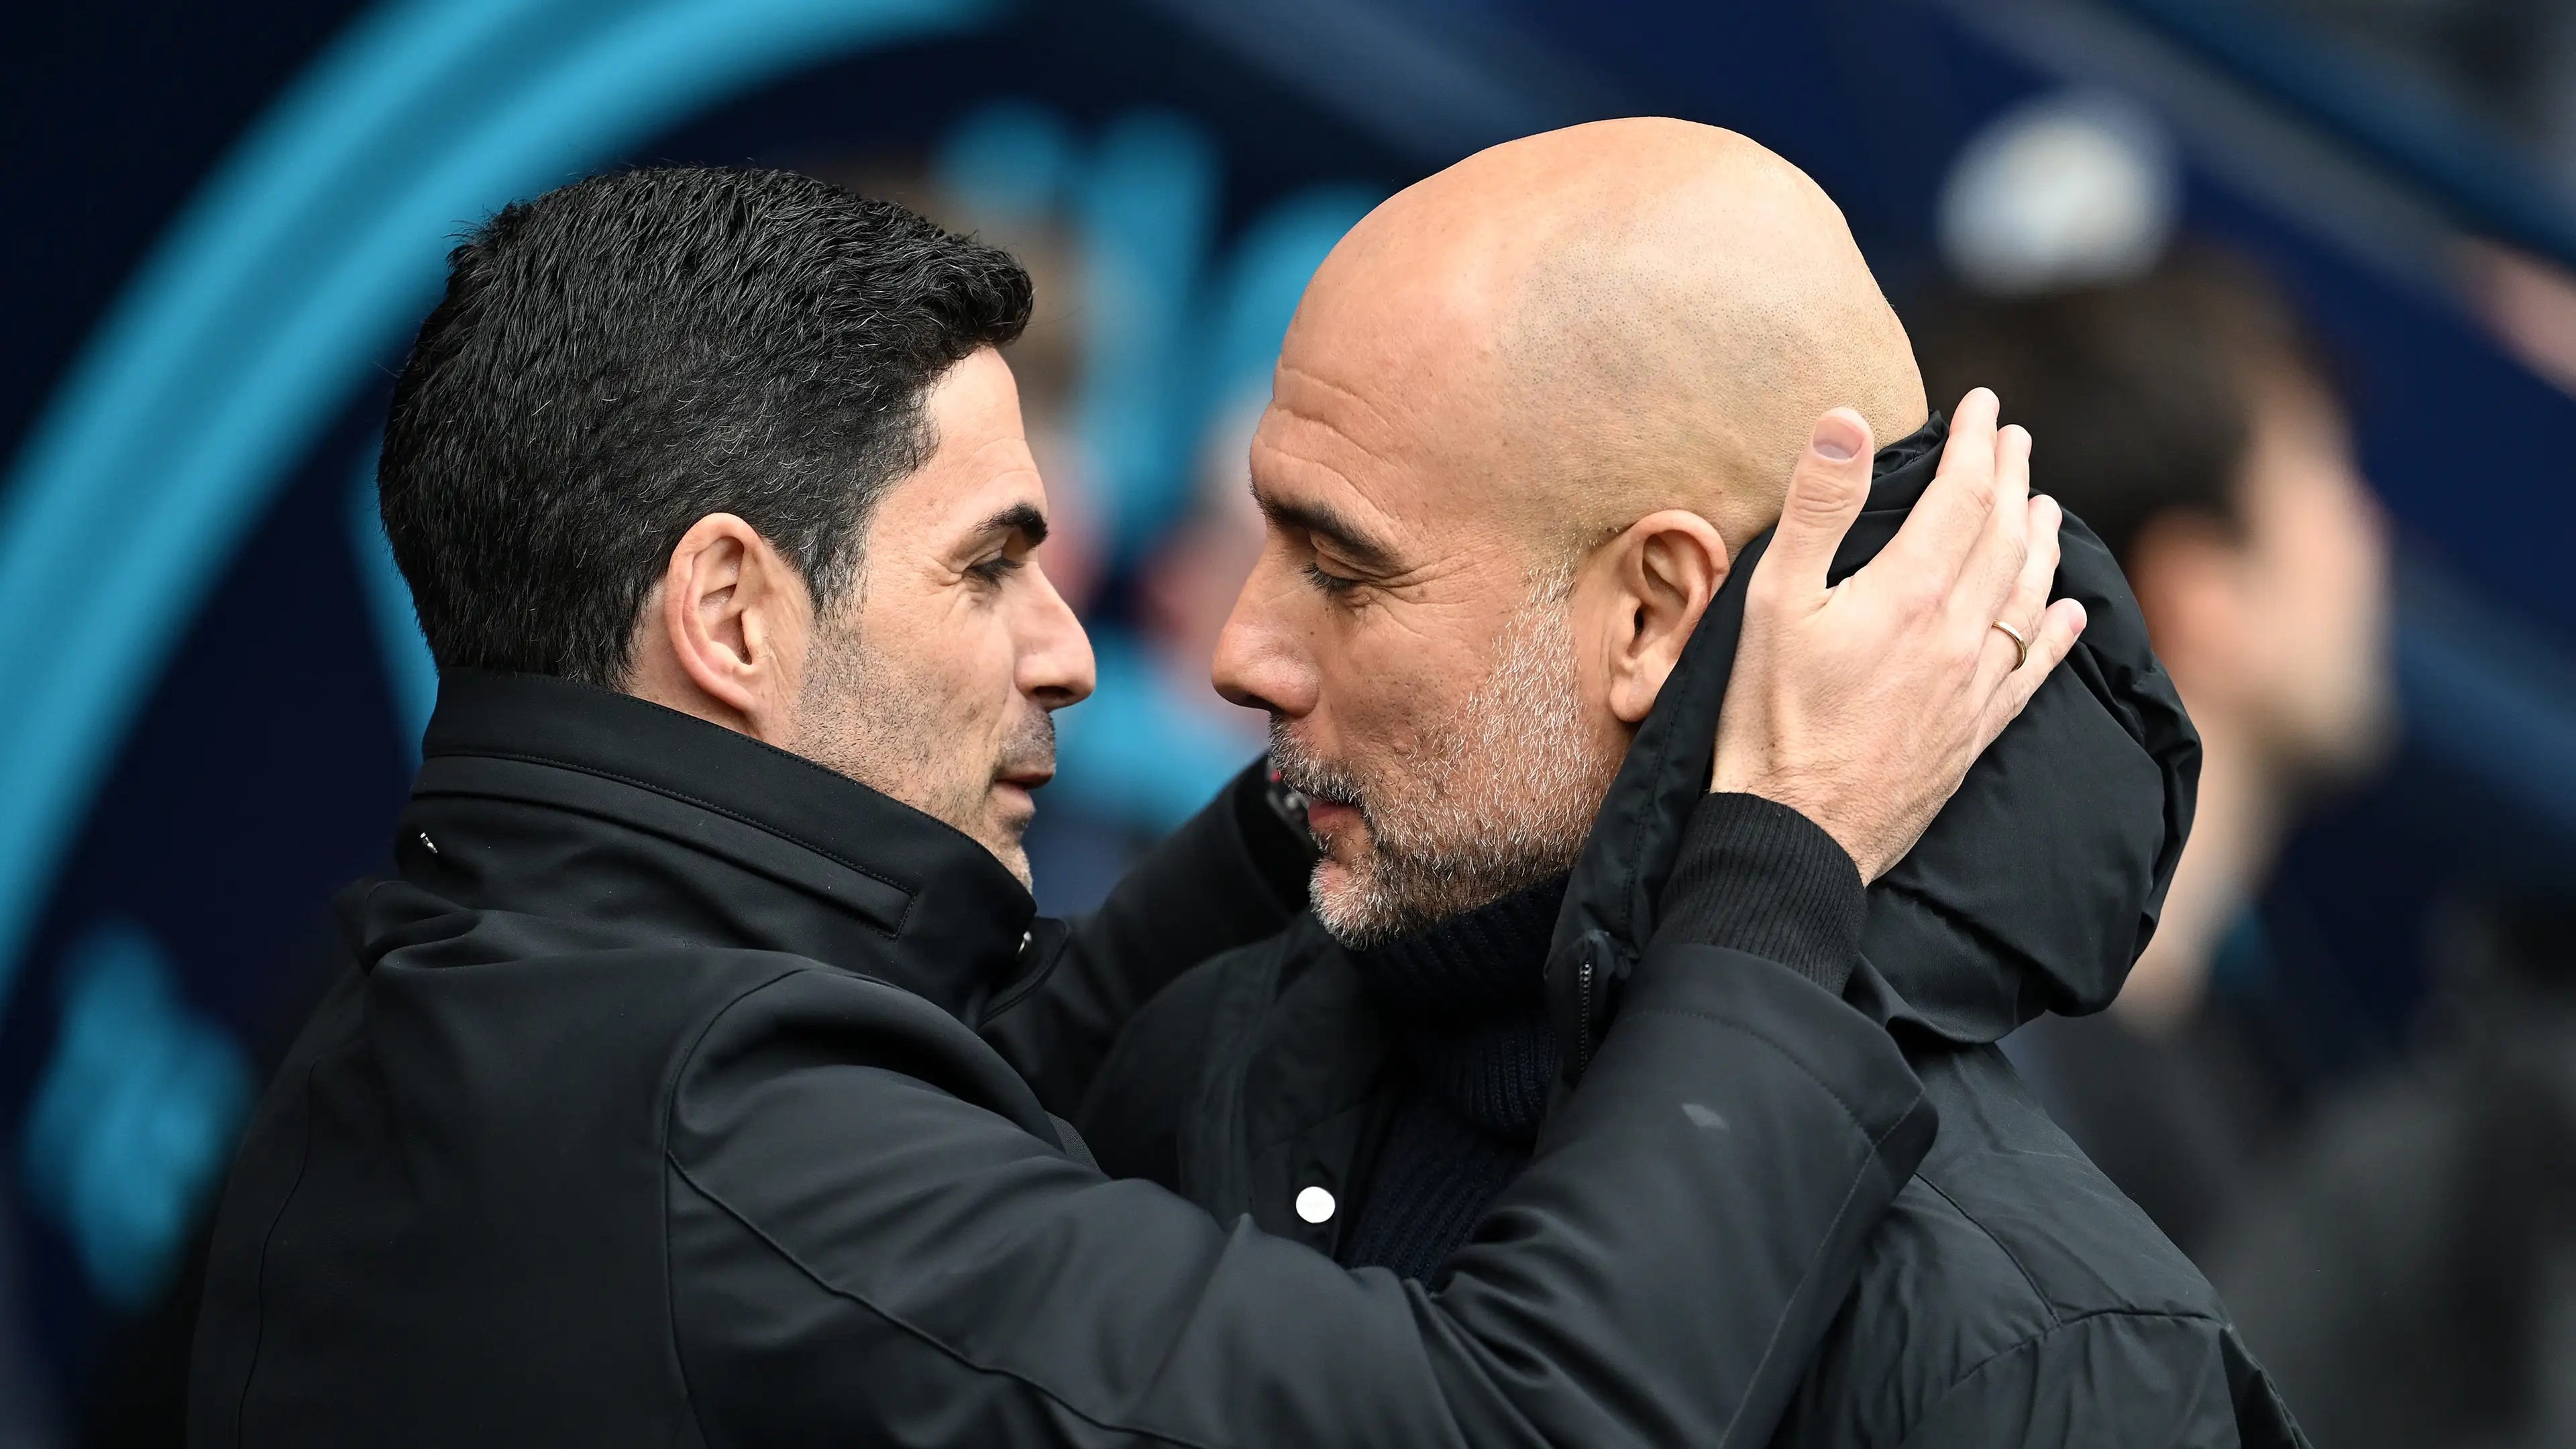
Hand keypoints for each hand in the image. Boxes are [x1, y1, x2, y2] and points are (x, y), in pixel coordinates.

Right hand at [1710, 389, 2085, 880]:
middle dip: (2012, 478)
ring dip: (2041, 541)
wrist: (1799, 835)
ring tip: (2046, 505)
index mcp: (1913, 591)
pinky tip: (2070, 612)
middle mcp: (1960, 632)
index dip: (1977, 441)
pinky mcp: (1976, 731)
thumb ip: (1817, 506)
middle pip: (2005, 535)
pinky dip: (2058, 632)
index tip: (1982, 404)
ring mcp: (1975, 685)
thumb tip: (1848, 419)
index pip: (1964, 493)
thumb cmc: (1770, 717)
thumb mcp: (1773, 601)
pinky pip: (2035, 669)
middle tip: (2016, 438)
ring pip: (2030, 595)